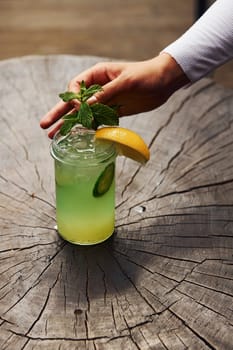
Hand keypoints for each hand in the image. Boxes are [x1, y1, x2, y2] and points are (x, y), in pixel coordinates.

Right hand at [40, 53, 188, 137]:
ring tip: (54, 136)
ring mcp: (104, 101)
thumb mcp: (126, 81)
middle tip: (44, 126)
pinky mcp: (113, 112)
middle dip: (58, 114)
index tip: (77, 108)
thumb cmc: (146, 75)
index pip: (75, 86)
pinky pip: (96, 121)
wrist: (164, 82)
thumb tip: (87, 106)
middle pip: (73, 102)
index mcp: (98, 75)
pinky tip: (78, 137)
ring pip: (83, 114)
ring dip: (69, 124)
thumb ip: (106, 93)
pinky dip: (88, 129)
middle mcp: (98, 89)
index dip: (73, 98)